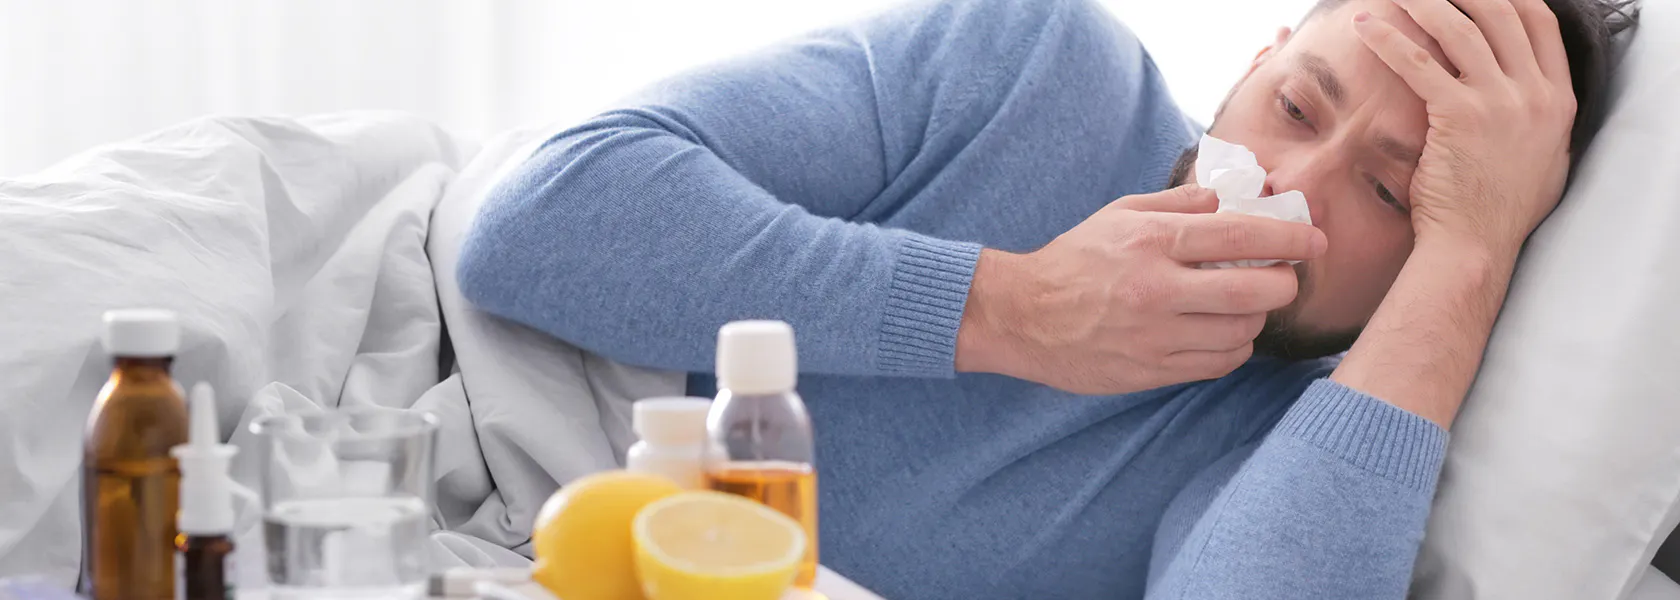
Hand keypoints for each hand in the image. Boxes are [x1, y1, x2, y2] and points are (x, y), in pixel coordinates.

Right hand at [955, 185, 1327, 394]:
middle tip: (1284, 278)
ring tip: (1245, 305)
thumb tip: (1228, 199)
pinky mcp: (1151, 371)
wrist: (1023, 317)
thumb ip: (1177, 203)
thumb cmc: (1074, 260)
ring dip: (1256, 318)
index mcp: (1151, 242)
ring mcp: (1154, 336)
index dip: (1288, 239)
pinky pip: (1217, 364)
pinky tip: (1223, 333)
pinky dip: (1233, 348)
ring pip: (1240, 333)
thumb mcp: (1119, 214)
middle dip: (1283, 284)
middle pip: (1252, 292)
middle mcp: (1156, 290)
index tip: (1315, 240)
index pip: (1240, 237)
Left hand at [1353, 0, 1574, 255]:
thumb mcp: (1543, 155)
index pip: (1541, 23)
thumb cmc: (1497, 208)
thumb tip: (1525, 88)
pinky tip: (1366, 26)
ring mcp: (1501, 103)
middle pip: (1502, 13)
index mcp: (1559, 100)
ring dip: (1423, 3)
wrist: (1476, 246)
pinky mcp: (1460, 116)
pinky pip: (1420, 64)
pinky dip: (1390, 39)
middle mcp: (1536, 95)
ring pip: (1461, 28)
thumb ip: (1537, 115)